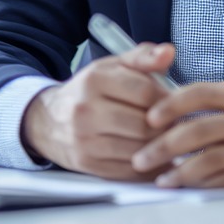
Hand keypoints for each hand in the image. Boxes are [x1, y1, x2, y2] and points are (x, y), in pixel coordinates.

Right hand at [20, 42, 176, 179]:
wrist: (49, 120)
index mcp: (94, 80)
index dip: (167, 99)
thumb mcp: (111, 67)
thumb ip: (142, 58)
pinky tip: (152, 158)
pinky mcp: (87, 163)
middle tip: (174, 125)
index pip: (145, 91)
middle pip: (144, 124)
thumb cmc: (89, 92)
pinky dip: (147, 167)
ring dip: (158, 148)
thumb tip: (168, 52)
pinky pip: (129, 171)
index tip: (173, 103)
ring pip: (139, 149)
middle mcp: (85, 109)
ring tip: (165, 140)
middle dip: (166, 126)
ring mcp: (84, 139)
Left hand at [131, 79, 223, 187]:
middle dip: (165, 144)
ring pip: (212, 157)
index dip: (172, 104)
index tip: (149, 117)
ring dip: (181, 170)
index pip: (202, 92)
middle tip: (142, 154)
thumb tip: (191, 92)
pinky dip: (205, 183)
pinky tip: (187, 186)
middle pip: (200, 128)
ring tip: (160, 177)